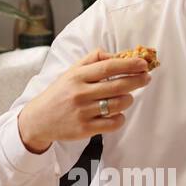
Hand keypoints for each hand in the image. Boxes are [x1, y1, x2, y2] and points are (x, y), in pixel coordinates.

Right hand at [16, 48, 152, 153]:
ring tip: (127, 97)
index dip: (129, 65)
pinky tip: (117, 114)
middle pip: (117, 85)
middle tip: (146, 78)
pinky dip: (120, 118)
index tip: (143, 64)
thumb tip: (115, 55)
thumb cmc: (60, 93)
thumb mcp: (71, 72)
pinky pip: (112, 124)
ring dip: (128, 100)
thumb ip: (92, 60)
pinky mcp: (85, 129)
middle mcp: (80, 93)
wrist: (39, 120)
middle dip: (137, 81)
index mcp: (78, 76)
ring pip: (118, 105)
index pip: (108, 67)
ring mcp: (83, 112)